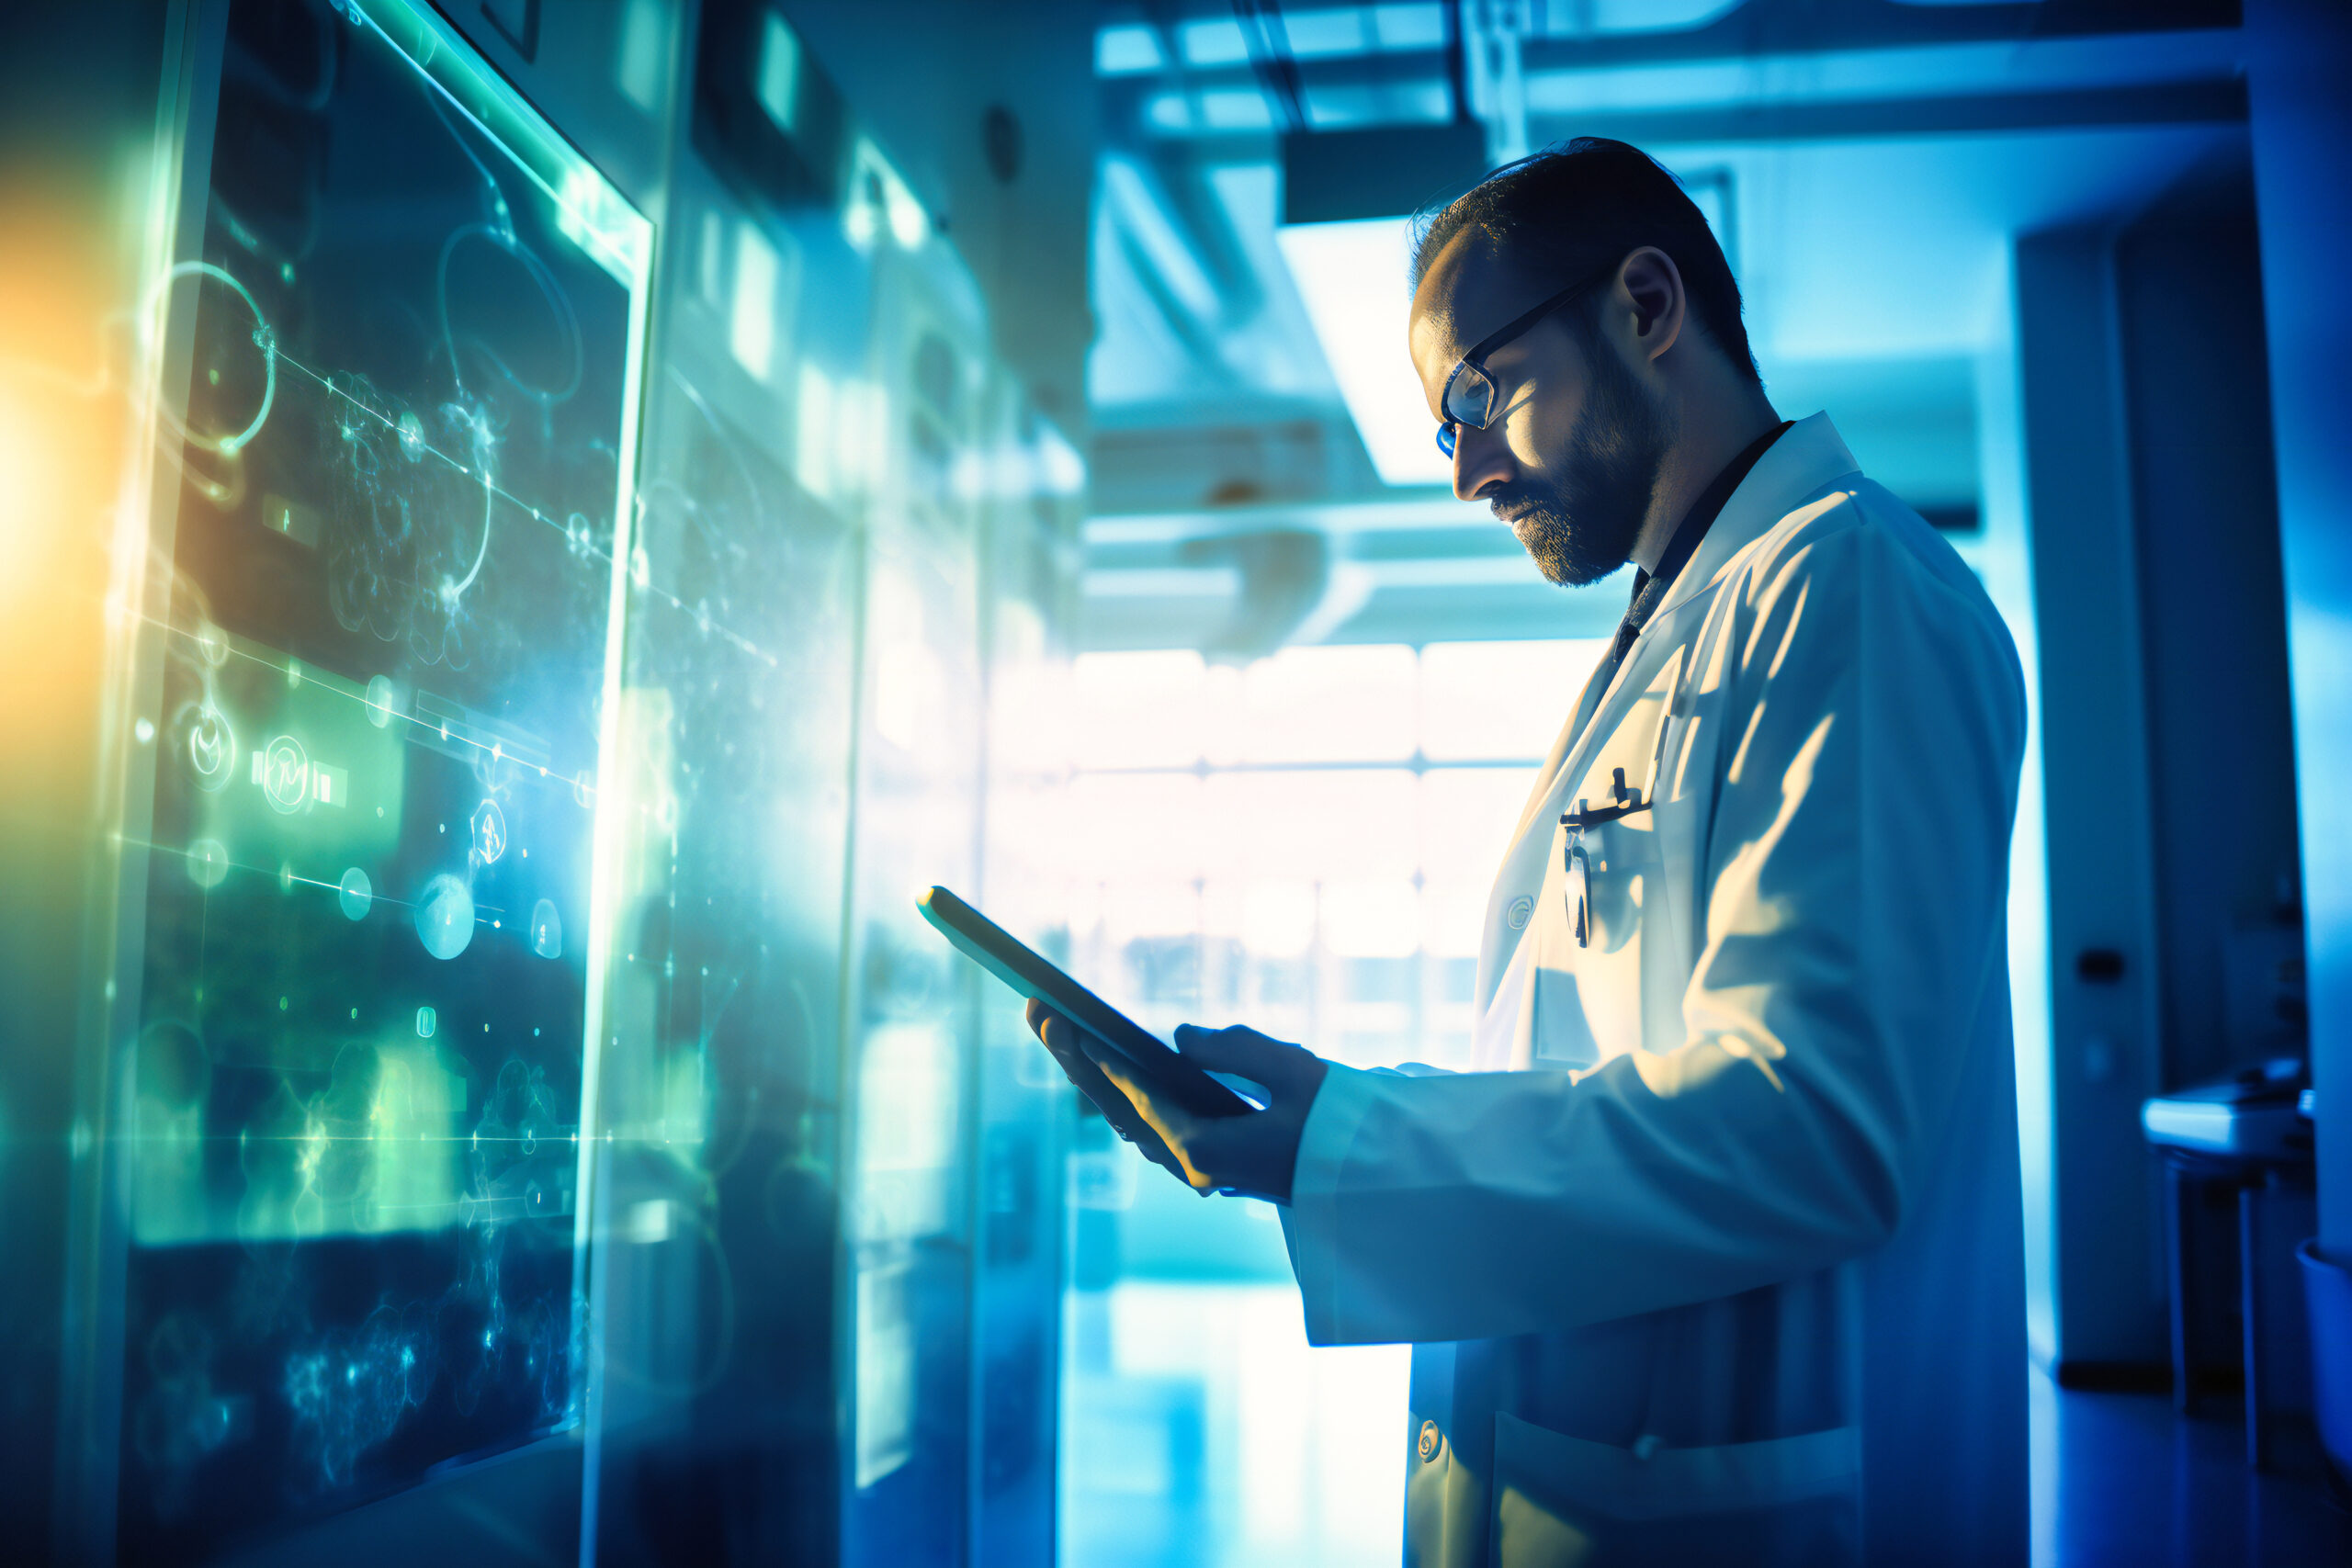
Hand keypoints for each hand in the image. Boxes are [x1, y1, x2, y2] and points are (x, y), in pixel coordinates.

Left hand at [1025, 1000, 1327, 1202]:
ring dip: (1093, 1075)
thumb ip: (1235, 1049)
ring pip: (1129, 1120)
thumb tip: (1180, 1038)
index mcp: (1207, 1149)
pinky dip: (1122, 1095)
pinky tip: (1103, 1067)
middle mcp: (1194, 1166)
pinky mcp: (1212, 1163)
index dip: (1093, 1055)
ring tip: (1058, 1030)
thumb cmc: (1341, 1125)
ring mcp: (1201, 1169)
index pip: (1135, 1096)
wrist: (1372, 1180)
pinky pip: (1151, 1127)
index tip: (1058, 1019)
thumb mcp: (1296, 1073)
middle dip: (1075, 1058)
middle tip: (1037, 1012)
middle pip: (1118, 1108)